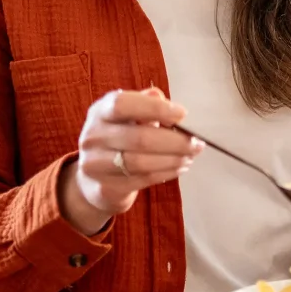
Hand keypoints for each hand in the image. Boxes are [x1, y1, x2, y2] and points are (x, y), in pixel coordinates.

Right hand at [59, 87, 201, 234]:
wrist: (93, 179)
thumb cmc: (120, 138)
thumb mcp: (128, 116)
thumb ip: (147, 104)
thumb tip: (170, 106)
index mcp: (101, 111)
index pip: (123, 105)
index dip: (154, 108)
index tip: (182, 114)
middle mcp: (93, 136)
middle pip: (138, 138)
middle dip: (174, 141)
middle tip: (197, 143)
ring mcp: (95, 164)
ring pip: (141, 162)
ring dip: (173, 159)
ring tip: (190, 156)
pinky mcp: (105, 187)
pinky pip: (142, 179)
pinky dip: (166, 173)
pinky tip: (179, 167)